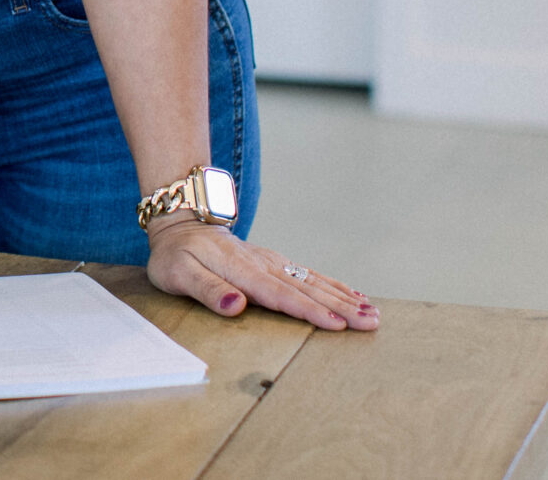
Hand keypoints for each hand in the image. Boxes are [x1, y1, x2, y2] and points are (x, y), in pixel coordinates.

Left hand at [146, 220, 378, 331]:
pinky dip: (333, 284)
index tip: (337, 324)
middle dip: (341, 307)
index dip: (309, 311)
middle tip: (371, 322)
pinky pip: (308, 273)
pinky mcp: (274, 261)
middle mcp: (262, 264)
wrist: (180, 222)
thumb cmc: (175, 255)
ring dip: (344, 296)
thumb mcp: (178, 274)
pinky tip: (352, 293)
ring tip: (372, 312)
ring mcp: (271, 261)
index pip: (280, 295)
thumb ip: (208, 290)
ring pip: (313, 280)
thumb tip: (236, 308)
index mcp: (241, 270)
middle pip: (306, 288)